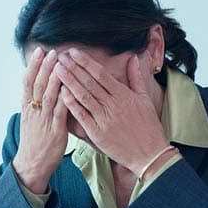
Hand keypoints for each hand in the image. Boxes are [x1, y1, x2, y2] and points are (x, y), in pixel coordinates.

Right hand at [11, 47, 67, 193]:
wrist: (32, 164)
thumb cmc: (35, 141)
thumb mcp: (31, 119)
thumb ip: (36, 103)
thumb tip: (42, 86)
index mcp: (27, 107)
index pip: (28, 82)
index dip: (34, 65)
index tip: (40, 51)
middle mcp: (34, 112)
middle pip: (37, 85)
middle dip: (44, 67)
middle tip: (52, 51)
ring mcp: (44, 121)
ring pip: (48, 96)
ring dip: (54, 78)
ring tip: (60, 63)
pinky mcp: (55, 131)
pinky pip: (60, 113)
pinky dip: (64, 99)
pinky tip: (70, 88)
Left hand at [55, 50, 171, 174]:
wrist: (150, 154)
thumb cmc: (148, 127)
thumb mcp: (145, 99)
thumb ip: (136, 78)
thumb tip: (133, 59)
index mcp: (124, 95)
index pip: (101, 74)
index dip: (86, 62)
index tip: (74, 52)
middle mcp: (113, 105)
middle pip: (89, 83)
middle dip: (73, 68)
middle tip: (60, 56)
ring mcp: (104, 120)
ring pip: (84, 97)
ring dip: (69, 82)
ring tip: (57, 70)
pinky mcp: (98, 134)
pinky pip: (82, 116)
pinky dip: (72, 104)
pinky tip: (62, 93)